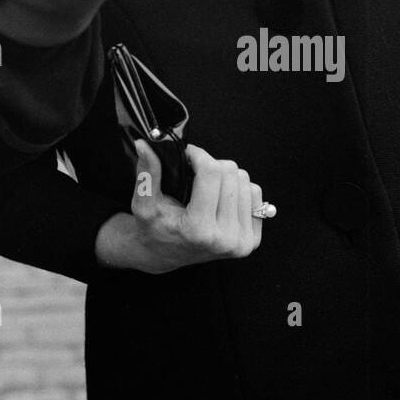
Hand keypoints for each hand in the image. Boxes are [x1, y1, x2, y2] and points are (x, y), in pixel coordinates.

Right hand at [95, 138, 264, 273]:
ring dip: (225, 176)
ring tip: (206, 187)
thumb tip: (144, 144)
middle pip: (230, 173)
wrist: (164, 255)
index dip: (198, 155)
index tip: (187, 154)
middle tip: (194, 172)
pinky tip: (220, 197)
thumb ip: (147, 172)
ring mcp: (241, 241)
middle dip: (210, 165)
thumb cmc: (153, 227)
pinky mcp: (251, 241)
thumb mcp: (143, 202)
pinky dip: (238, 188)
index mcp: (199, 229)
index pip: (211, 172)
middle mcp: (225, 238)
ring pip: (244, 180)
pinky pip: (255, 194)